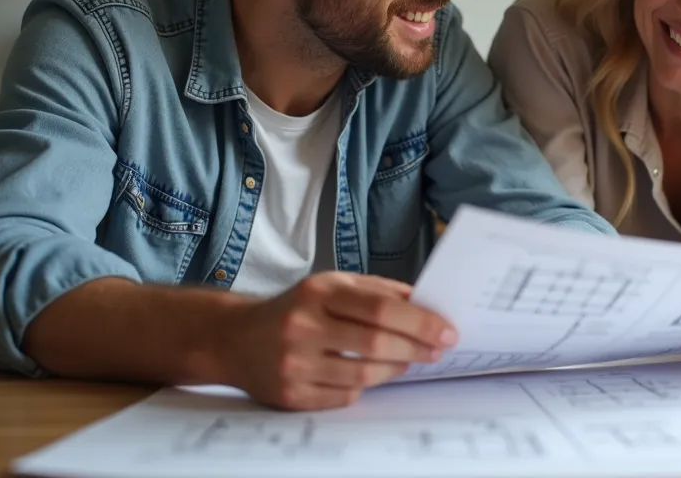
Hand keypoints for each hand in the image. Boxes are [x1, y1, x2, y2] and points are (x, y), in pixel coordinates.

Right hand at [216, 272, 456, 410]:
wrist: (234, 338)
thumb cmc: (296, 308)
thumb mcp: (332, 285)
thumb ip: (378, 291)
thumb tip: (426, 302)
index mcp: (318, 292)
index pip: (381, 308)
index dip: (420, 322)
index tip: (446, 331)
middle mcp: (302, 326)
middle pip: (376, 343)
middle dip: (416, 348)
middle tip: (438, 350)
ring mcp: (294, 364)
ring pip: (364, 374)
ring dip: (396, 369)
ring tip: (409, 361)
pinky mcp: (290, 395)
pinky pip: (345, 395)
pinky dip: (366, 386)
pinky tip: (372, 375)